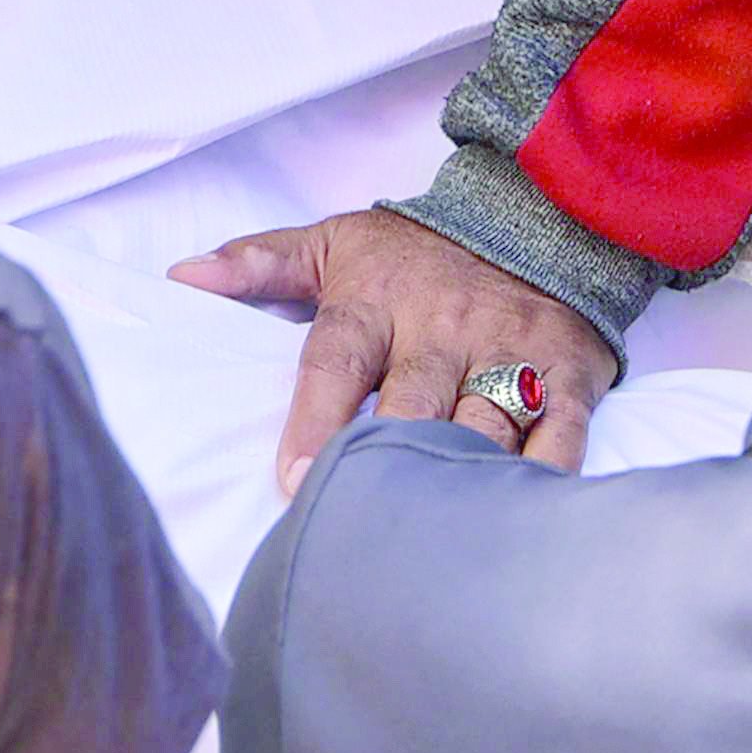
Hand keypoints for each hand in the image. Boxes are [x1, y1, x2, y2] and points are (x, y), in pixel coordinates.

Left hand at [171, 204, 614, 486]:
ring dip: (457, 478)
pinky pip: (559, 435)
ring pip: (484, 425)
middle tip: (358, 524)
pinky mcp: (569, 377)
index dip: (316, 421)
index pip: (337, 361)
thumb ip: (259, 263)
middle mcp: (444, 327)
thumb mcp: (335, 243)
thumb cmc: (418, 251)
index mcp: (378, 299)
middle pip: (412, 402)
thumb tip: (182, 276)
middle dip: (387, 459)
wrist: (541, 212)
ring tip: (429, 540)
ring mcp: (511, 353)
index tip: (293, 479)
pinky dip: (542, 478)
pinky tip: (514, 520)